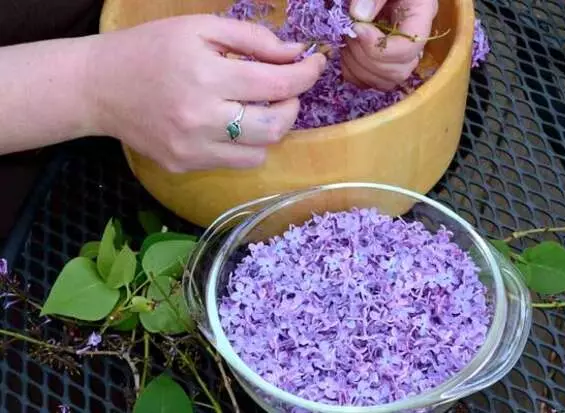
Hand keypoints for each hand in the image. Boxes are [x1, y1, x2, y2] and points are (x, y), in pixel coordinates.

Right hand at [86, 15, 325, 171]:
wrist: (99, 87)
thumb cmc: (150, 49)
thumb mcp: (199, 27)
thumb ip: (253, 39)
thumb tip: (296, 54)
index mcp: (206, 76)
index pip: (277, 84)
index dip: (306, 74)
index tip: (314, 64)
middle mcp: (202, 119)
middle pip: (276, 126)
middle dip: (293, 105)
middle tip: (285, 89)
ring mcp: (193, 149)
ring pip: (261, 150)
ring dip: (272, 127)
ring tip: (258, 106)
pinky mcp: (186, 166)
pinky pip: (236, 162)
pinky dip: (248, 144)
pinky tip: (235, 124)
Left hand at [342, 0, 437, 90]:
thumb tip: (359, 16)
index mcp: (421, 14)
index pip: (410, 48)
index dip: (379, 46)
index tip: (357, 29)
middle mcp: (414, 40)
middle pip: (398, 71)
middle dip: (366, 57)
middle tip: (350, 33)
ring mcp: (399, 54)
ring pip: (384, 81)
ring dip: (357, 65)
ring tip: (347, 40)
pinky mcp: (382, 62)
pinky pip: (369, 82)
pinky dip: (352, 72)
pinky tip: (345, 52)